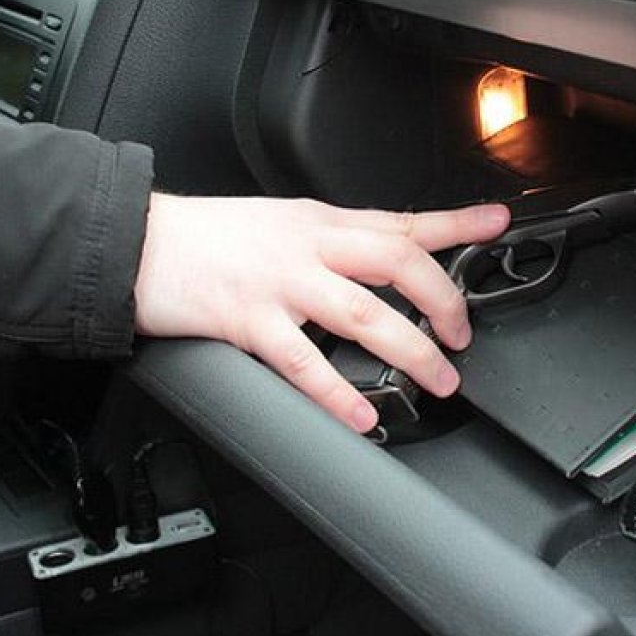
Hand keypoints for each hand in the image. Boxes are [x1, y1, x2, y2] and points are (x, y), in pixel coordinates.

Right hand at [133, 194, 510, 431]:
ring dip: (412, 349)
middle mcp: (308, 246)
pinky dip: (337, 393)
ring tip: (440, 378)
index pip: (400, 220)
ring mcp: (280, 282)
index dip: (455, 223)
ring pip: (363, 313)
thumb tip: (379, 260)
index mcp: (320, 222)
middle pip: (397, 262)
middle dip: (443, 300)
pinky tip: (361, 415)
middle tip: (462, 335)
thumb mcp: (281, 223)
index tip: (497, 223)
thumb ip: (331, 240)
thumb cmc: (209, 237)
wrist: (139, 242)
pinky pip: (302, 362)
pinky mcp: (247, 320)